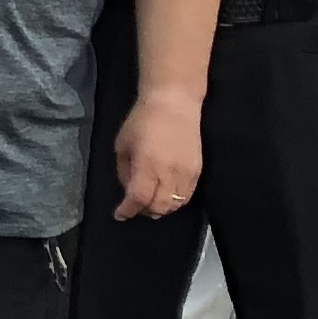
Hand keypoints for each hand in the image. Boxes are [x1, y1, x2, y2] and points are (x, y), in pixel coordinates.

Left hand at [107, 92, 203, 220]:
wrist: (174, 104)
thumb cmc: (142, 120)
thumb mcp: (123, 145)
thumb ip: (124, 171)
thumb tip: (128, 191)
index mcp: (147, 165)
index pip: (139, 199)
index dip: (128, 211)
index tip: (120, 214)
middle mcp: (169, 172)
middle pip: (159, 207)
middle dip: (144, 211)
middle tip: (134, 207)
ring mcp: (186, 173)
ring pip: (175, 205)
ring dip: (161, 208)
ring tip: (150, 202)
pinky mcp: (198, 170)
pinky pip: (188, 196)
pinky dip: (175, 201)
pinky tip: (166, 195)